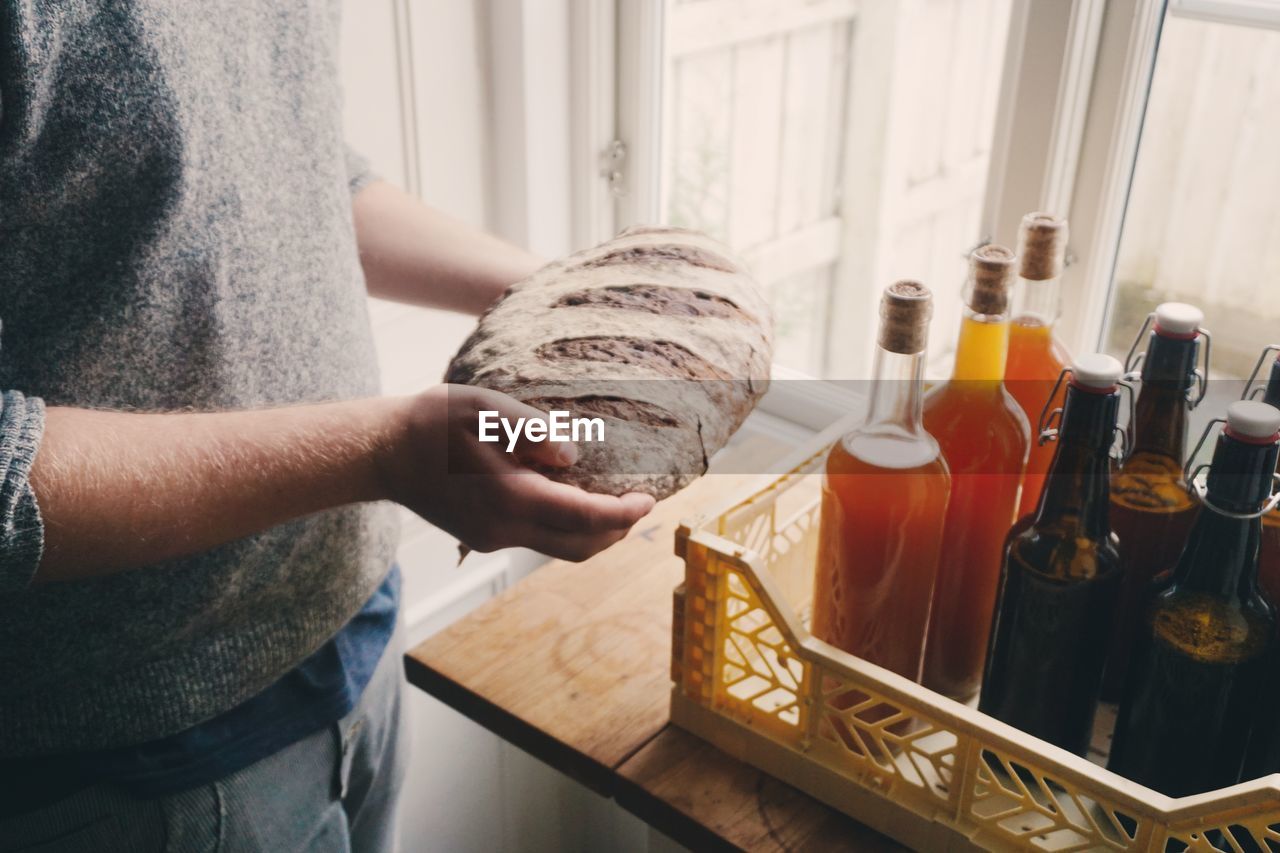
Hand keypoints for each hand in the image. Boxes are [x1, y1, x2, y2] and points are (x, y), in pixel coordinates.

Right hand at [382, 385, 655, 560]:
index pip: (584, 518)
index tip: (649, 500)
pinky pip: (539, 539)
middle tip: (639, 503)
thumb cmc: (432, 422)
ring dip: (593, 532)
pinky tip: (573, 500)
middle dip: (617, 530)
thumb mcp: (482, 407)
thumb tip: (572, 453)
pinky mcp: (484, 537)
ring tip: (615, 503)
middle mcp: (503, 528)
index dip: (623, 514)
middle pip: (579, 546)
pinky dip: (567, 527)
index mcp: (509, 497)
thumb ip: (531, 429)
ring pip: (560, 548)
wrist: (382, 453)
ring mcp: (492, 538)